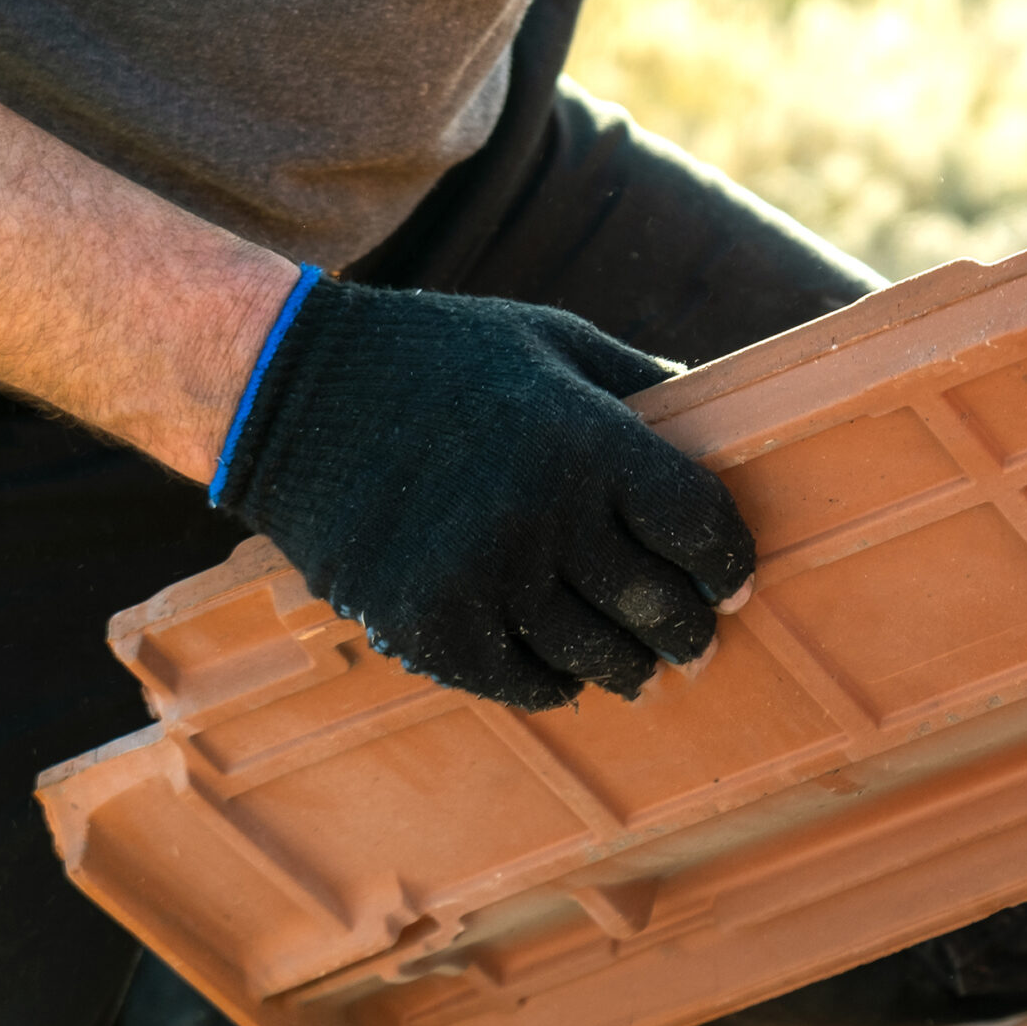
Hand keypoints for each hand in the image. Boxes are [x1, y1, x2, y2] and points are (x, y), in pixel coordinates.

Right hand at [213, 276, 753, 709]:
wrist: (290, 394)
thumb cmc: (441, 359)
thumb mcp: (552, 342)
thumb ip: (640, 386)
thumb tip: (725, 417)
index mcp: (587, 437)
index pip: (698, 526)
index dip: (730, 563)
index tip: (735, 583)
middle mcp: (543, 512)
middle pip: (656, 602)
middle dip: (689, 628)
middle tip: (698, 640)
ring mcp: (482, 574)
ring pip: (595, 653)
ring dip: (628, 666)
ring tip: (640, 667)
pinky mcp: (426, 624)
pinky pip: (521, 680)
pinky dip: (554, 683)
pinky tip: (565, 673)